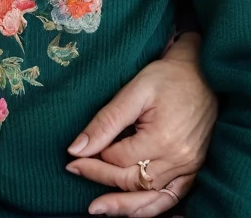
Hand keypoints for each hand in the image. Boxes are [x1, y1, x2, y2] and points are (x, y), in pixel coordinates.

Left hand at [65, 34, 215, 214]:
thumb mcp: (134, 91)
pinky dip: (151, 207)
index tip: (73, 156)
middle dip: (101, 178)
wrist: (203, 73)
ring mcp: (188, 168)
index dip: (94, 158)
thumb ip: (106, 121)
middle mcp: (177, 160)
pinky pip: (172, 198)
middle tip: (74, 171)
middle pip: (132, 180)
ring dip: (124, 205)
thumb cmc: (167, 76)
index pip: (117, 159)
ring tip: (99, 209)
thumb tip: (76, 148)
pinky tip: (132, 210)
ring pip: (150, 196)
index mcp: (161, 139)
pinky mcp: (193, 169)